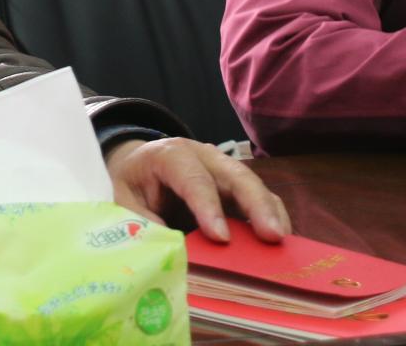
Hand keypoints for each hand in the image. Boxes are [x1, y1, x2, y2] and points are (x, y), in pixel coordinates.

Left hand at [104, 137, 288, 243]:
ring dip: (270, 213)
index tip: (220, 238)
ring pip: (254, 186)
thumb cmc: (131, 181)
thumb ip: (141, 221)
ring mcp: (224, 168)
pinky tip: (280, 243)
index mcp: (169, 155)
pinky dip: (272, 218)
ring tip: (283, 244)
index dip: (208, 206)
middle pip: (235, 175)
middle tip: (272, 236)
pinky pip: (259, 199)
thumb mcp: (122, 198)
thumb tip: (168, 251)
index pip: (193, 178)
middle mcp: (203, 156)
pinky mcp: (235, 185)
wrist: (137, 163)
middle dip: (256, 205)